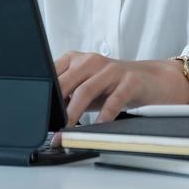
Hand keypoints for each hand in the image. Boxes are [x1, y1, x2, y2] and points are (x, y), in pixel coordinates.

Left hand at [54, 51, 188, 125]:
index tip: (36, 109)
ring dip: (74, 112)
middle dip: (56, 105)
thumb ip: (68, 95)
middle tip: (50, 125)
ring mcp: (112, 69)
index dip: (44, 90)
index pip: (53, 71)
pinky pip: (114, 100)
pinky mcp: (130, 80)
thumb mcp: (87, 88)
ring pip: (86, 90)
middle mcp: (92, 61)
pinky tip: (98, 126)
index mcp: (77, 60)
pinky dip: (104, 115)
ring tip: (67, 128)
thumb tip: (45, 115)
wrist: (152, 79)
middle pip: (67, 81)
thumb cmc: (114, 85)